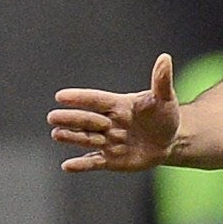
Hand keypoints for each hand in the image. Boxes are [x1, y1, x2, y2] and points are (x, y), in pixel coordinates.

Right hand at [49, 54, 180, 172]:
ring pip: (87, 139)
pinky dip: (81, 165)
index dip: (80, 98)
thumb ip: (161, 80)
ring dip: (72, 137)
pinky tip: (67, 166)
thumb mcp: (165, 98)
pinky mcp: (111, 160)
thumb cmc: (165, 115)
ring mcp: (108, 142)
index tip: (61, 96)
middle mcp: (109, 123)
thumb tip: (165, 57)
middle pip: (87, 120)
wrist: (170, 140)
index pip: (96, 100)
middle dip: (71, 119)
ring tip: (56, 134)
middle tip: (52, 117)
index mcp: (118, 105)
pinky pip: (94, 162)